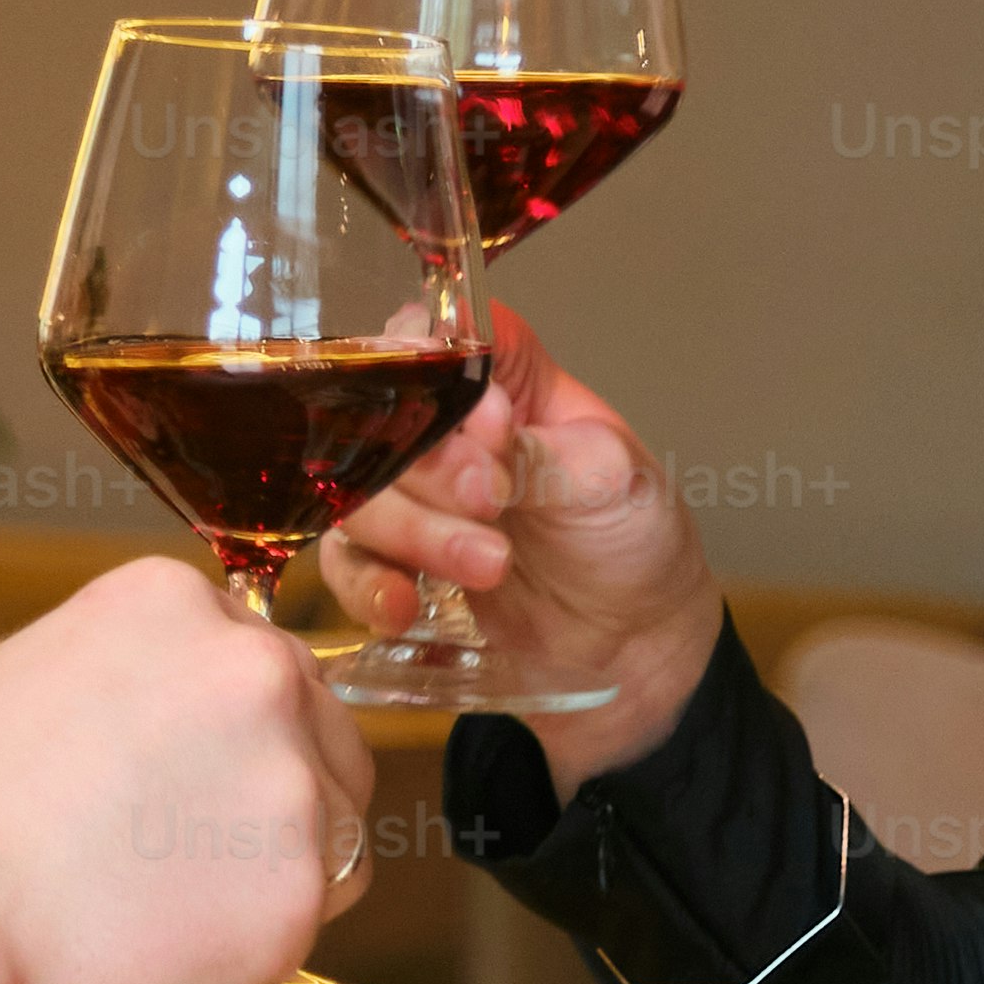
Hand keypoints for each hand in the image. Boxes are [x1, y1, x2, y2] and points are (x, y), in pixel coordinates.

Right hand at [0, 555, 369, 983]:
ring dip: (277, 861)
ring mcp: (287, 776)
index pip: (256, 660)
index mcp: (178, 603)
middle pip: (319, 730)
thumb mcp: (36, 670)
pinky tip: (179, 936)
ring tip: (167, 897)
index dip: (223, 732)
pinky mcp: (302, 883)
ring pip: (338, 821)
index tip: (180, 777)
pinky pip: (323, 906)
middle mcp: (251, 669)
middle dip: (270, 788)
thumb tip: (183, 715)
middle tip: (180, 848)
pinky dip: (267, 929)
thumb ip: (138, 673)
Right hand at [316, 314, 720, 789]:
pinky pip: (347, 565)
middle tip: (493, 499)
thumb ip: (537, 449)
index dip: (439, 369)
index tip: (487, 423)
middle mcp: (447, 430)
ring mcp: (415, 498)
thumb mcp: (608, 479)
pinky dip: (368, 584)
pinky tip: (406, 604)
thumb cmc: (633, 540)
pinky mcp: (396, 564)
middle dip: (433, 465)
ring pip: (360, 490)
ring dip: (415, 530)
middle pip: (384, 415)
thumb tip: (483, 419)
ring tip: (490, 565)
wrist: (637, 648)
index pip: (439, 334)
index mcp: (505, 380)